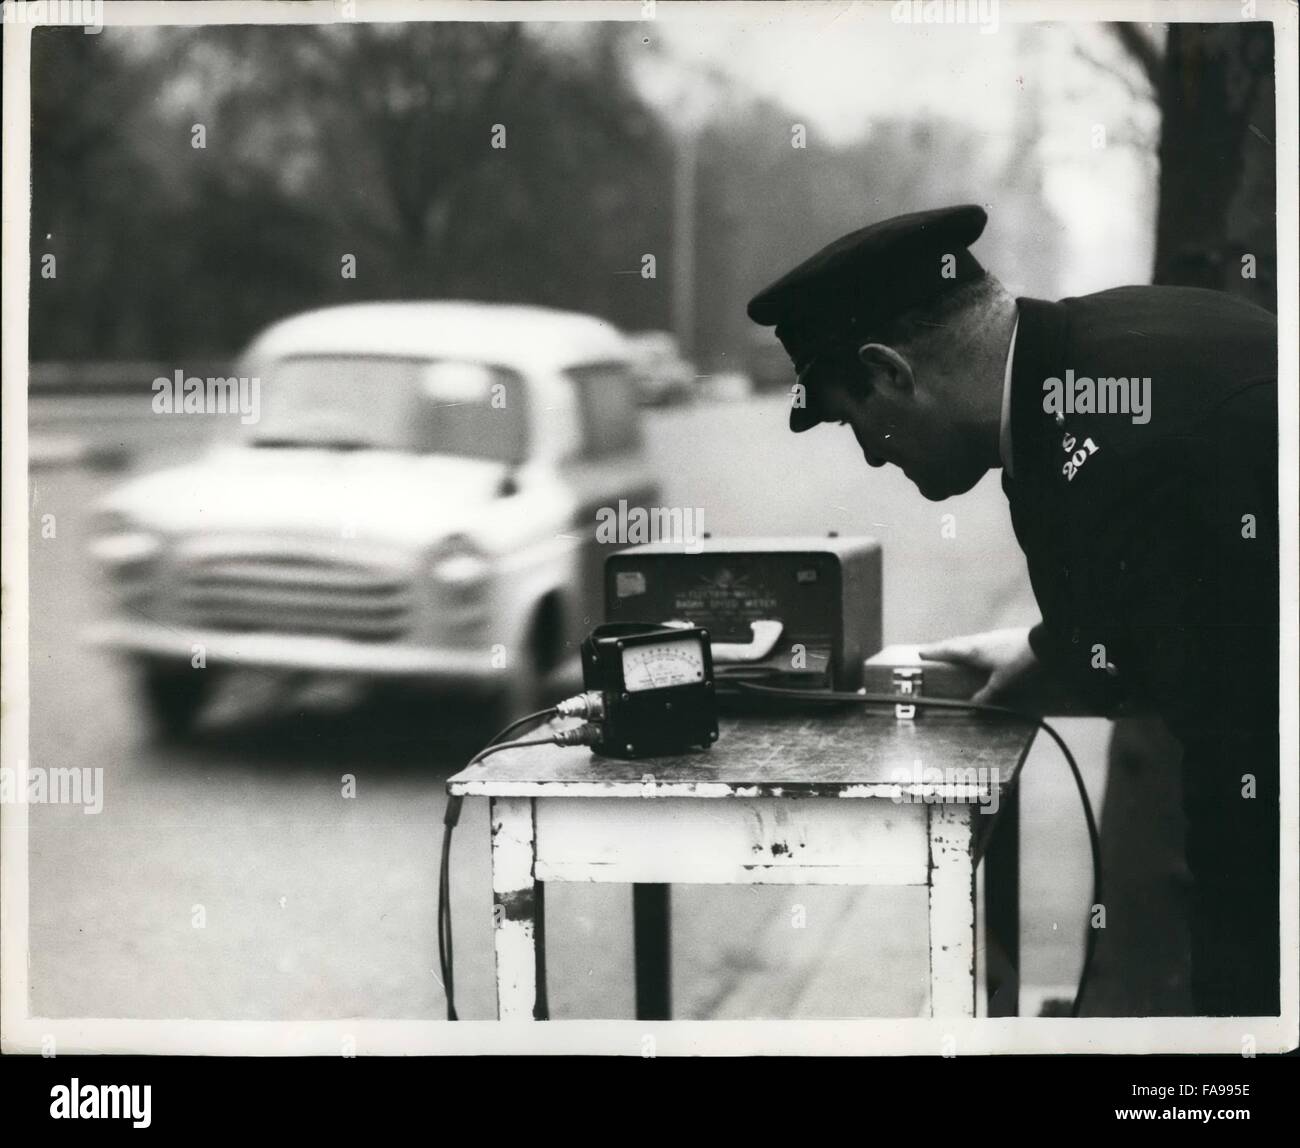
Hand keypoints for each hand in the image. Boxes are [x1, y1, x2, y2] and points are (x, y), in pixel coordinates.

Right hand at [917, 627, 1039, 704]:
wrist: (1041, 644)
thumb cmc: (1018, 662)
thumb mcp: (1001, 683)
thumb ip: (986, 694)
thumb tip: (972, 705)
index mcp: (972, 650)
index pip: (947, 650)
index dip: (933, 652)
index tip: (920, 653)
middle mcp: (977, 641)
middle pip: (954, 643)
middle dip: (941, 648)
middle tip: (932, 652)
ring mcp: (988, 637)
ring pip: (966, 641)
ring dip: (955, 646)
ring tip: (951, 653)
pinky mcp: (999, 637)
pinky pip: (976, 642)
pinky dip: (968, 647)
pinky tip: (975, 653)